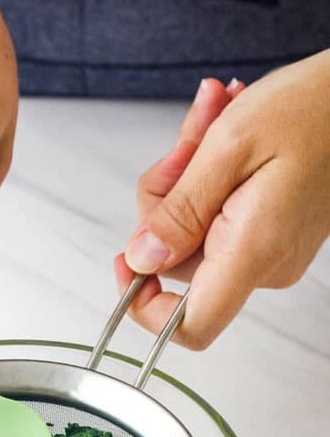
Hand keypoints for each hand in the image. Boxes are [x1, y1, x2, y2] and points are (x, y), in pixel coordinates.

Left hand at [117, 52, 329, 349]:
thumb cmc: (313, 109)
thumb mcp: (229, 148)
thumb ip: (178, 212)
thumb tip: (142, 259)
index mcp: (252, 252)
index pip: (191, 326)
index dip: (145, 307)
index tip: (125, 263)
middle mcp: (264, 264)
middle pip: (178, 262)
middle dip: (166, 199)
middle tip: (186, 146)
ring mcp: (269, 251)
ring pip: (192, 230)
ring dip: (187, 174)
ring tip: (210, 120)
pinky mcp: (271, 233)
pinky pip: (217, 216)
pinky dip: (209, 175)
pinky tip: (220, 130)